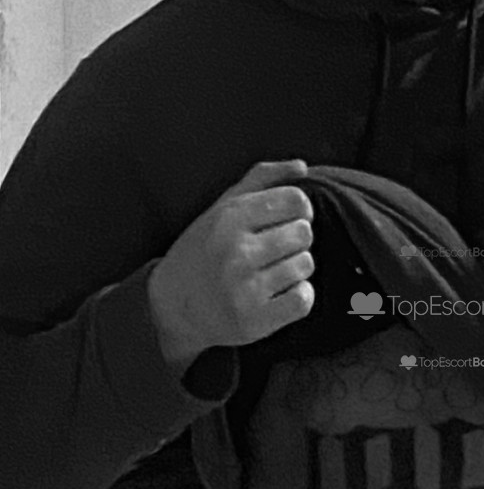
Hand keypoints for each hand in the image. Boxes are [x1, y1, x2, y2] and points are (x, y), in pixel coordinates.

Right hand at [148, 160, 314, 369]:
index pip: (296, 201)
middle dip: (295, 239)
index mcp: (229, 218)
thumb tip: (303, 167)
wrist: (172, 306)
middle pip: (304, 233)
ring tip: (270, 272)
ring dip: (295, 269)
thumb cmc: (204, 249)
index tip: (285, 219)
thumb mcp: (223, 206)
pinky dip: (298, 296)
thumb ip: (263, 178)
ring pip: (306, 265)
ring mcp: (244, 289)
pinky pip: (304, 299)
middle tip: (273, 250)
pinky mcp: (254, 321)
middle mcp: (235, 252)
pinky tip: (278, 293)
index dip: (299, 209)